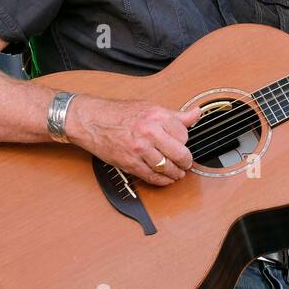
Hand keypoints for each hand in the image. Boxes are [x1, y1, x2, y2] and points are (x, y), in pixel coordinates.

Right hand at [67, 96, 201, 185]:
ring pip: (167, 167)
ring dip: (175, 174)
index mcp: (157, 116)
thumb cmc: (119, 113)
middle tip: (186, 164)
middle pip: (179, 153)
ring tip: (177, 173)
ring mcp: (139, 149)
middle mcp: (149, 131)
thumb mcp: (150, 108)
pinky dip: (162, 181)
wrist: (91, 120)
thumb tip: (197, 113)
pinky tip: (165, 179)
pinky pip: (152, 176)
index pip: (184, 135)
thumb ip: (175, 114)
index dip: (185, 142)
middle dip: (185, 162)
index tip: (182, 145)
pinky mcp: (129, 162)